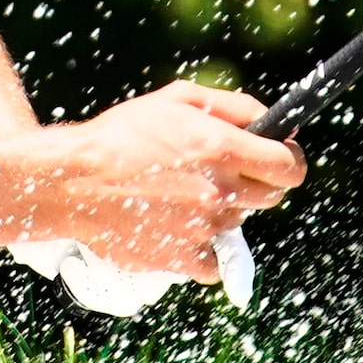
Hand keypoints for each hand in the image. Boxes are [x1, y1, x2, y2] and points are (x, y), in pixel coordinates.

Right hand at [24, 81, 304, 280]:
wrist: (73, 183)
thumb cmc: (123, 134)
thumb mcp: (179, 100)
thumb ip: (235, 108)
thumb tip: (273, 124)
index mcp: (224, 149)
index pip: (290, 167)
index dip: (289, 161)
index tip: (279, 159)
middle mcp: (221, 191)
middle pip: (270, 197)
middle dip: (255, 183)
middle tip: (221, 173)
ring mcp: (205, 229)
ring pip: (238, 224)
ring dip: (222, 211)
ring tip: (181, 195)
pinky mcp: (184, 259)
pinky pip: (216, 261)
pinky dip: (204, 248)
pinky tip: (178, 226)